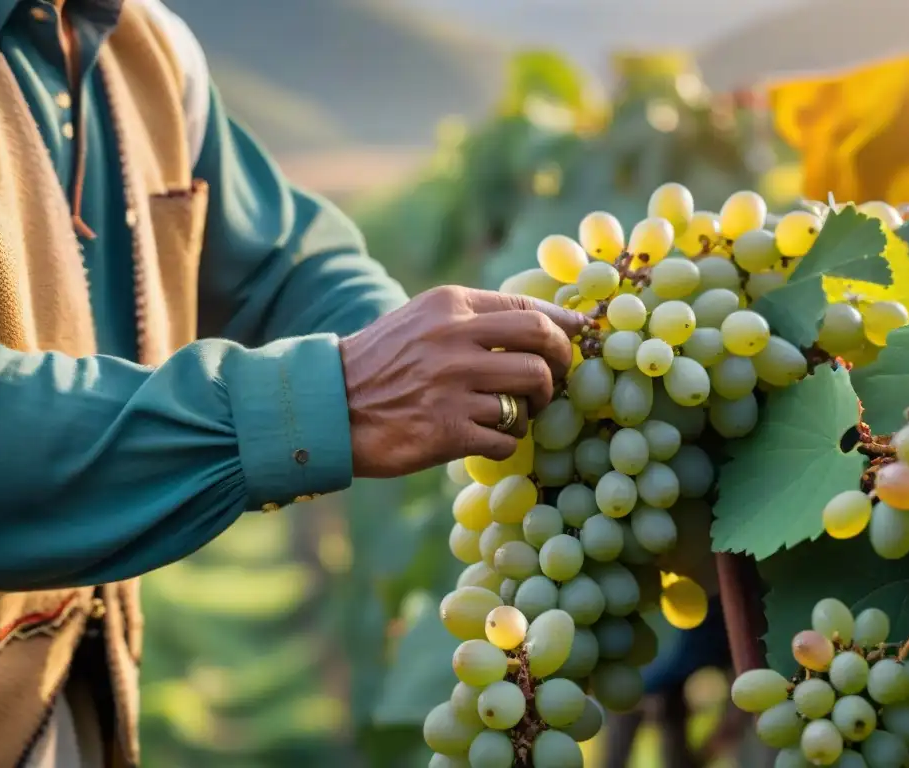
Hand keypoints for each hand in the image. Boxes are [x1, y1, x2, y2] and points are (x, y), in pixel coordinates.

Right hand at [339, 286, 589, 477]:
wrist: (327, 406)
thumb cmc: (379, 363)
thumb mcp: (420, 320)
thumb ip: (472, 318)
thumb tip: (544, 322)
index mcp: (450, 307)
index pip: (528, 309)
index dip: (563, 326)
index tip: (581, 336)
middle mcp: (454, 341)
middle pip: (542, 346)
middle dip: (562, 365)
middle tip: (556, 381)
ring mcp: (452, 387)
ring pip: (529, 395)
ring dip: (531, 410)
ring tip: (514, 414)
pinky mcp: (447, 431)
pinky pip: (506, 438)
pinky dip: (506, 442)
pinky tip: (487, 439)